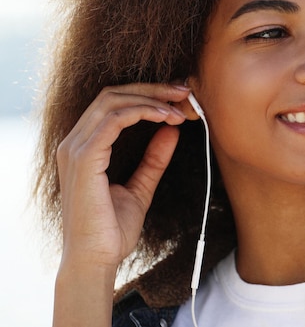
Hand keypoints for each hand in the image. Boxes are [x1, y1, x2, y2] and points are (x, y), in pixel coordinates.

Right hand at [56, 83, 190, 270]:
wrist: (96, 261)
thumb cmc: (112, 230)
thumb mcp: (141, 188)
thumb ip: (153, 160)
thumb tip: (171, 131)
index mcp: (85, 147)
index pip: (113, 103)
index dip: (147, 94)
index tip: (179, 98)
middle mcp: (74, 142)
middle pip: (112, 94)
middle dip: (152, 89)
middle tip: (184, 92)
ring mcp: (75, 149)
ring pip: (112, 101)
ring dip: (150, 99)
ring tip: (179, 108)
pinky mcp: (83, 158)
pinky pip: (112, 120)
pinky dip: (141, 112)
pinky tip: (165, 118)